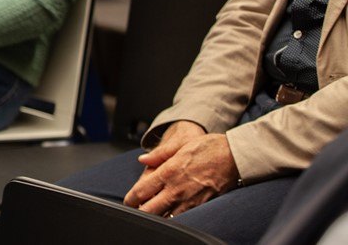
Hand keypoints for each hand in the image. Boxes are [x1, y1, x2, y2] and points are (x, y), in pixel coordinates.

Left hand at [124, 122, 238, 216]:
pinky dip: (173, 218)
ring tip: (152, 212)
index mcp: (168, 173)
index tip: (128, 201)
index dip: (131, 199)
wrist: (235, 156)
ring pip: (165, 217)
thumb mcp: (180, 145)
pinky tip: (170, 215)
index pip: (141, 192)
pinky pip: (183, 218)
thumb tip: (142, 159)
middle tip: (137, 209)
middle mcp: (176, 189)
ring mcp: (189, 200)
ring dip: (157, 215)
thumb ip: (159, 154)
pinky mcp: (201, 206)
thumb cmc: (209, 148)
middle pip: (149, 209)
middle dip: (140, 211)